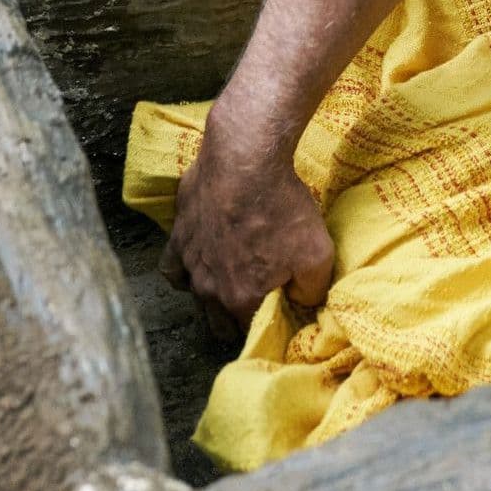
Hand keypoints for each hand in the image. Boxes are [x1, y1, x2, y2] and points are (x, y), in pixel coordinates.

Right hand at [159, 108, 334, 341]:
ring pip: (196, 298)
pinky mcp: (177, 236)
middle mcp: (209, 289)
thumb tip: (305, 303)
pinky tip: (195, 269)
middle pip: (221, 322)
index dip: (270, 323)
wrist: (244, 161)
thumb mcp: (318, 255)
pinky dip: (183, 274)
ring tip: (229, 288)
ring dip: (212, 299)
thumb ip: (313, 290)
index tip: (281, 311)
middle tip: (257, 303)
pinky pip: (172, 269)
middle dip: (238, 321)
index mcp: (242, 299)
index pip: (254, 329)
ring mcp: (188, 263)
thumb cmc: (282, 207)